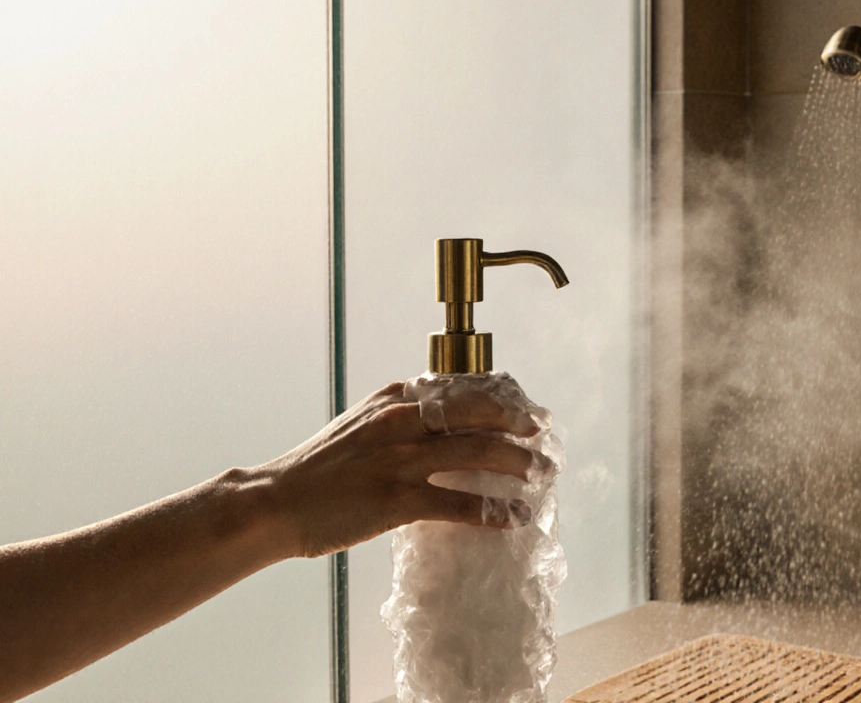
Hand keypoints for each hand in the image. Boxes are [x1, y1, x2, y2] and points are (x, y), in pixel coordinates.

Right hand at [256, 380, 540, 558]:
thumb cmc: (318, 468)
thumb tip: (442, 421)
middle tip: (541, 436)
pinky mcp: (398, 499)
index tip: (524, 408)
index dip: (502, 397)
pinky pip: (460, 503)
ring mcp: (402, 459)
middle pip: (480, 414)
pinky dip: (494, 510)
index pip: (463, 387)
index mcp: (395, 398)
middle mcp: (403, 420)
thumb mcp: (362, 424)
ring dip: (517, 464)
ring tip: (539, 475)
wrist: (275, 501)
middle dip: (519, 424)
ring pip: (478, 453)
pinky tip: (513, 517)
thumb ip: (401, 417)